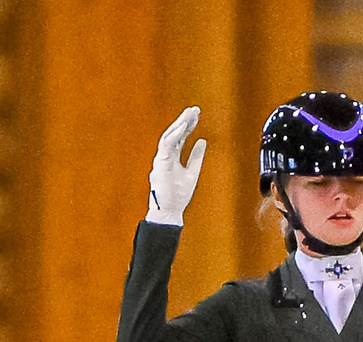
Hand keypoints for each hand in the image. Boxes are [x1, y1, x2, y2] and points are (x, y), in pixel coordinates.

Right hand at [148, 106, 204, 225]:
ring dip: (180, 124)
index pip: (180, 137)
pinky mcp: (160, 164)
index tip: (196, 114)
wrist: (170, 211)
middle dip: (184, 120)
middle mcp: (165, 156)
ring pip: (169, 136)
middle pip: (174, 133)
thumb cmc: (178, 195)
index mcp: (172, 158)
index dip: (188, 125)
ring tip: (190, 114)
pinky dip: (175, 135)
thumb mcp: (192, 172)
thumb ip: (196, 157)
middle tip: (195, 109)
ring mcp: (161, 159)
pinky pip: (166, 145)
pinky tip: (184, 126)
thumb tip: (202, 141)